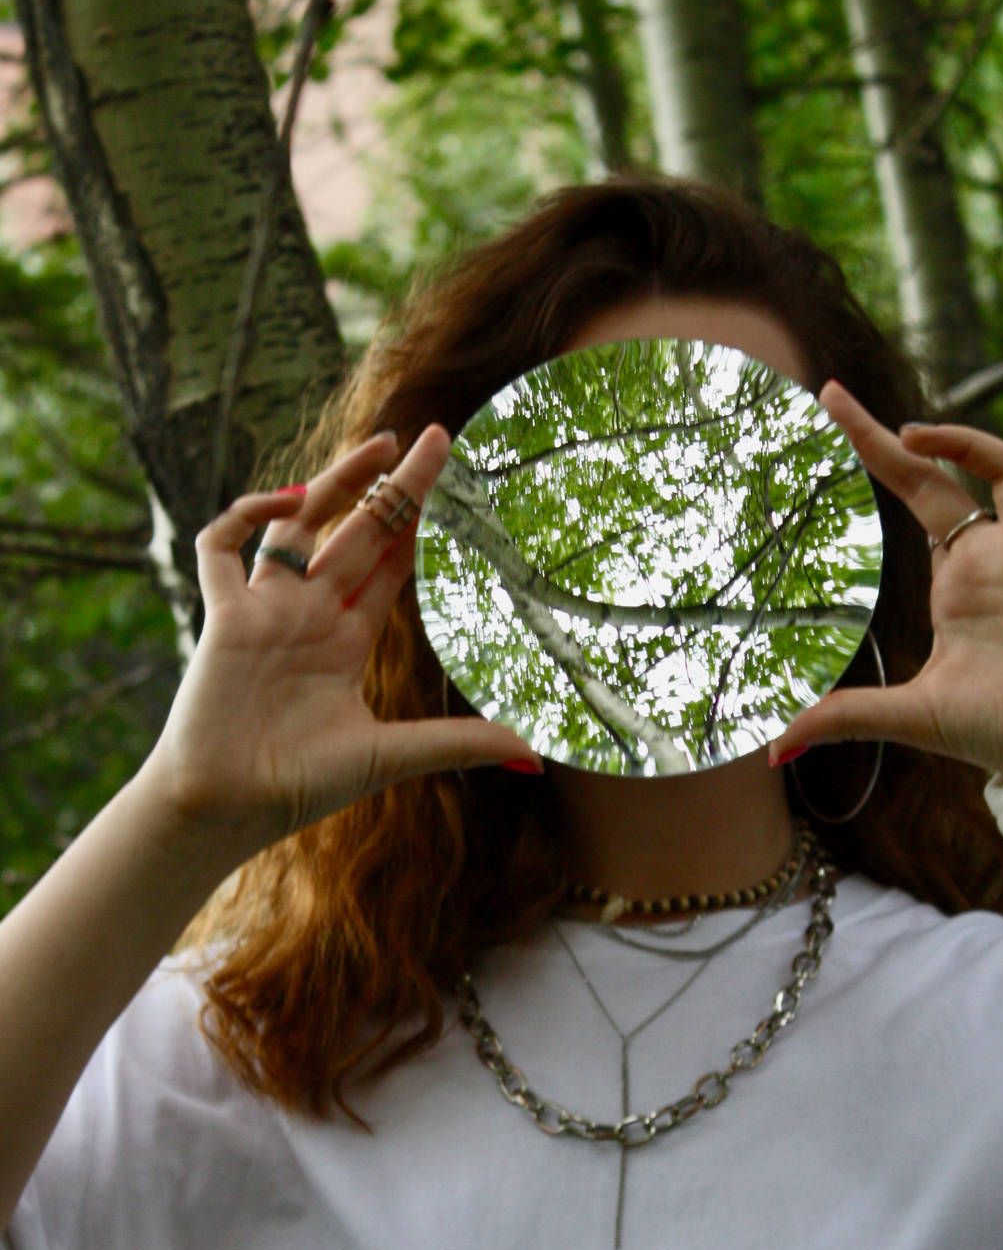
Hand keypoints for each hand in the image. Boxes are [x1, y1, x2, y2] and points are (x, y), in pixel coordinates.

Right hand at [142, 427, 543, 858]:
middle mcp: (308, 613)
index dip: (418, 519)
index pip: (391, 562)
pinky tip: (286, 503)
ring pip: (300, 525)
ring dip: (335, 481)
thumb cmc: (297, 787)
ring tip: (379, 447)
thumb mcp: (391, 757)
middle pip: (358, 529)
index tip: (451, 479)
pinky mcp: (222, 616)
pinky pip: (221, 548)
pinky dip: (245, 516)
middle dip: (394, 485)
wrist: (224, 810)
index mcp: (346, 638)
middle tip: (432, 438)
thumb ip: (459, 744)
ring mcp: (265, 610)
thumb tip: (535, 759)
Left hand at [768, 388, 1002, 781]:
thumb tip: (770, 751)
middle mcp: (994, 558)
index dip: (874, 452)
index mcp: (956, 583)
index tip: (828, 409)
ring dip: (966, 442)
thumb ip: (844, 719)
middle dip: (897, 437)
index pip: (910, 498)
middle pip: (942, 476)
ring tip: (914, 436)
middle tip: (832, 397)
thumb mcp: (912, 717)